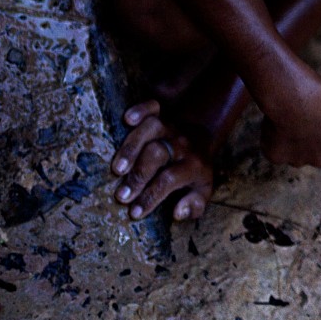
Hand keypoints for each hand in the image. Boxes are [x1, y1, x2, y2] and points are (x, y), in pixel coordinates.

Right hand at [113, 101, 214, 221]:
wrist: (203, 138)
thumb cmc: (195, 171)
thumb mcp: (202, 191)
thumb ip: (194, 206)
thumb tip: (177, 212)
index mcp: (193, 165)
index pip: (170, 180)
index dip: (151, 196)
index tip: (134, 212)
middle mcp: (181, 144)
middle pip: (158, 154)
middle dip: (139, 175)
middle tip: (121, 196)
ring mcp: (170, 127)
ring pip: (151, 130)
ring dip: (132, 147)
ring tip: (116, 169)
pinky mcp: (162, 114)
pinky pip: (152, 107)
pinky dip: (141, 109)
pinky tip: (127, 119)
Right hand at [260, 70, 320, 166]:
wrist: (298, 98)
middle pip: (317, 152)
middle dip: (312, 139)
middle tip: (305, 118)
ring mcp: (299, 161)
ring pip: (295, 153)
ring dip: (293, 140)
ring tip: (290, 117)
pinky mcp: (277, 157)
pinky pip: (274, 148)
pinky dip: (273, 138)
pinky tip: (275, 122)